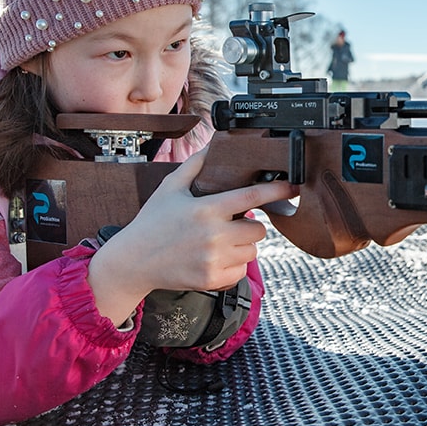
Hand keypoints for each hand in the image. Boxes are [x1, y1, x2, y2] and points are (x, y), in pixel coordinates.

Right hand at [87, 148, 297, 325]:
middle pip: (258, 230)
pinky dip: (235, 265)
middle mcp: (214, 235)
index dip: (275, 190)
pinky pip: (241, 271)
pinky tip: (216, 258)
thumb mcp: (170, 188)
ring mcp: (214, 260)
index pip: (251, 197)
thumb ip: (194, 165)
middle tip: (231, 224)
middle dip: (250, 225)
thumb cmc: (152, 222)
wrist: (133, 261)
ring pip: (252, 251)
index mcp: (207, 209)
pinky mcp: (212, 280)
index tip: (293, 186)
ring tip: (221, 241)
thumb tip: (212, 146)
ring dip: (243, 245)